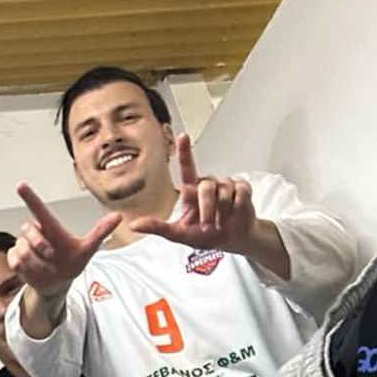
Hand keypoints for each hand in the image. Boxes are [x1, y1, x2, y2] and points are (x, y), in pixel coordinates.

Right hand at [7, 185, 120, 298]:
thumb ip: (100, 232)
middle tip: (51, 255)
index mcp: (50, 227)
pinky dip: (27, 269)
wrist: (57, 283)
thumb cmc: (72, 262)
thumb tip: (118, 216)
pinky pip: (15, 261)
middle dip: (40, 244)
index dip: (29, 197)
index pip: (38, 209)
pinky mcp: (14, 259)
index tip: (21, 185)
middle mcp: (34, 233)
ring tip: (47, 268)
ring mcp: (23, 246)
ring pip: (23, 250)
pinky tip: (35, 271)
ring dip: (36, 262)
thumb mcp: (88, 249)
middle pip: (29, 231)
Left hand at [127, 133, 259, 252]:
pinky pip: (241, 192)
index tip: (182, 136)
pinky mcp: (242, 188)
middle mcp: (207, 184)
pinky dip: (237, 206)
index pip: (187, 167)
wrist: (230, 240)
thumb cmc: (203, 235)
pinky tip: (235, 213)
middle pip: (206, 186)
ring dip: (222, 211)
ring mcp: (226, 185)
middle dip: (207, 208)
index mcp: (191, 191)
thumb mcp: (178, 234)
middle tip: (207, 226)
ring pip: (224, 190)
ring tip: (220, 222)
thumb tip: (134, 225)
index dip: (185, 152)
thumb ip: (157, 228)